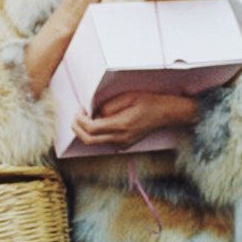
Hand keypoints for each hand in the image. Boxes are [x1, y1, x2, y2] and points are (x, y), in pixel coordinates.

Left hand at [72, 92, 197, 147]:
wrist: (165, 113)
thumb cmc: (148, 101)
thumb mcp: (128, 97)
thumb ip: (109, 106)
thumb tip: (94, 113)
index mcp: (121, 125)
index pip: (91, 129)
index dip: (80, 120)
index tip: (80, 110)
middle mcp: (121, 138)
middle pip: (89, 141)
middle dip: (77, 129)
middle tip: (76, 117)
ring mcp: (123, 144)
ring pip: (95, 143)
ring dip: (85, 132)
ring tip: (85, 117)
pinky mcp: (124, 145)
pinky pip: (104, 142)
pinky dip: (95, 134)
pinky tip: (97, 122)